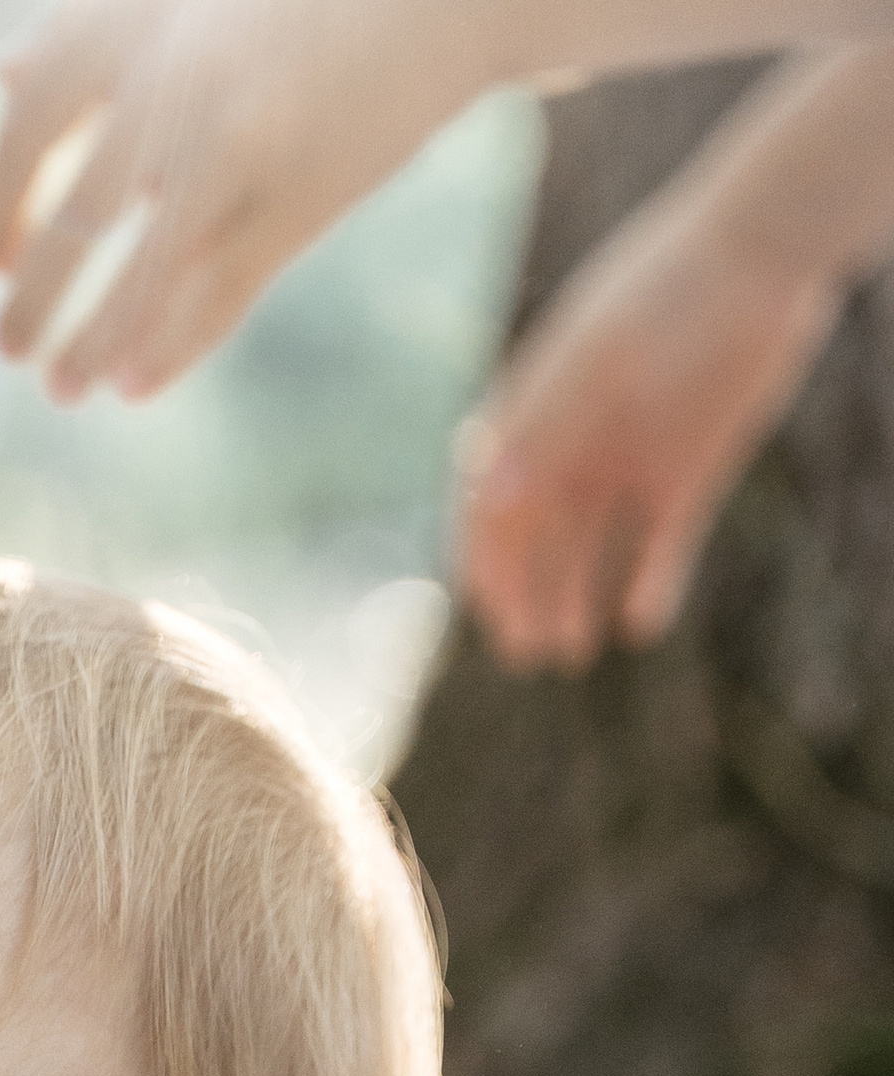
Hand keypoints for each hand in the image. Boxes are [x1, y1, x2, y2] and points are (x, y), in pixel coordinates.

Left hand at [0, 0, 491, 398]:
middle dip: (31, 298)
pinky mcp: (297, 204)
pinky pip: (216, 296)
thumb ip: (96, 28)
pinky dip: (169, 347)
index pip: (28, 128)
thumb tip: (4, 78)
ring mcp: (236, 151)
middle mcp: (176, 86)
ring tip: (61, 388)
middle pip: (73, 219)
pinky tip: (134, 384)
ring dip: (90, 342)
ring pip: (140, 275)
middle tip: (4, 347)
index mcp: (137, 22)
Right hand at [457, 206, 838, 668]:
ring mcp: (629, 464)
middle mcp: (576, 446)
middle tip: (530, 653)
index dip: (482, 554)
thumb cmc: (669, 291)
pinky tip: (641, 622)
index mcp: (537, 412)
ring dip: (574, 600)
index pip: (489, 498)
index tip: (485, 603)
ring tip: (572, 652)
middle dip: (525, 596)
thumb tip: (485, 502)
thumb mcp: (599, 358)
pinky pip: (661, 546)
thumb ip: (543, 427)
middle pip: (535, 538)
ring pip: (588, 551)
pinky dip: (650, 583)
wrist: (764, 251)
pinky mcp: (687, 476)